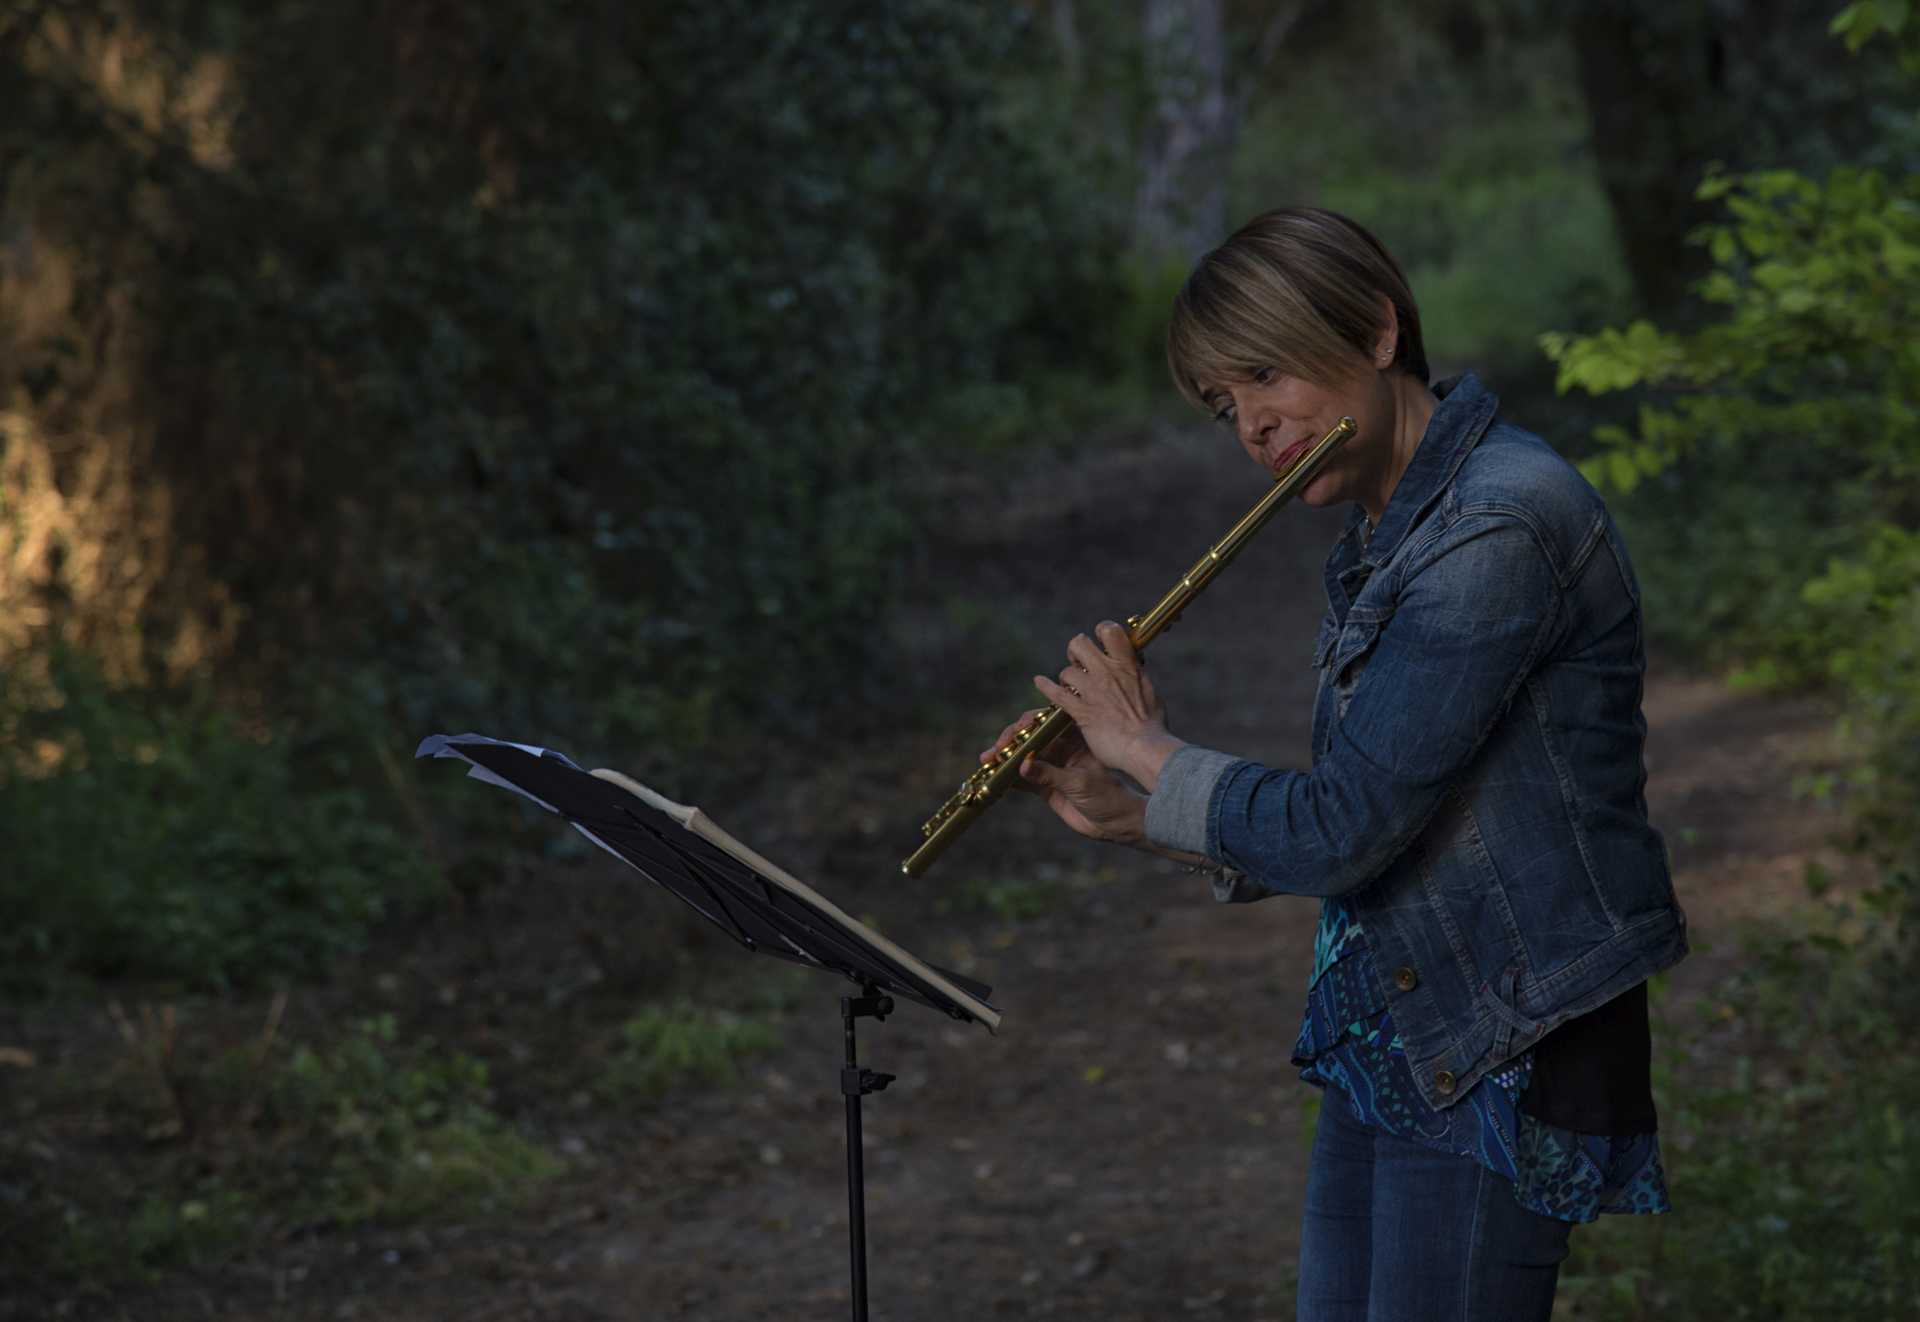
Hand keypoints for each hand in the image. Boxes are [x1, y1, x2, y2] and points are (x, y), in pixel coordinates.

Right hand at [981, 710, 1147, 844]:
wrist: (1117, 823)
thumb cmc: (1108, 797)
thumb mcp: (1079, 783)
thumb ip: (1050, 775)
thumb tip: (1023, 765)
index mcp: (1075, 738)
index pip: (1048, 724)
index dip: (1029, 724)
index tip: (1016, 732)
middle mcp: (1062, 748)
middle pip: (1031, 739)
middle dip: (1011, 742)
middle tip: (996, 750)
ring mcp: (1053, 767)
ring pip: (1024, 757)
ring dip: (1005, 759)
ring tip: (987, 761)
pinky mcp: (1046, 786)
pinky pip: (1023, 779)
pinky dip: (1009, 778)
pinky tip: (995, 778)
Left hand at [1032, 621, 1184, 790]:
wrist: (1145, 748)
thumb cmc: (1153, 725)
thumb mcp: (1150, 691)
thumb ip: (1137, 678)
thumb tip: (1134, 671)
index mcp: (1127, 665)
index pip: (1109, 631)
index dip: (1101, 631)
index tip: (1100, 642)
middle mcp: (1107, 672)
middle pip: (1079, 644)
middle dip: (1075, 652)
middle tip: (1079, 664)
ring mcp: (1092, 691)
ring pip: (1067, 671)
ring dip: (1067, 679)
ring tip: (1072, 687)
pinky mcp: (1081, 711)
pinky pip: (1056, 693)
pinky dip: (1045, 686)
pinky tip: (1039, 682)